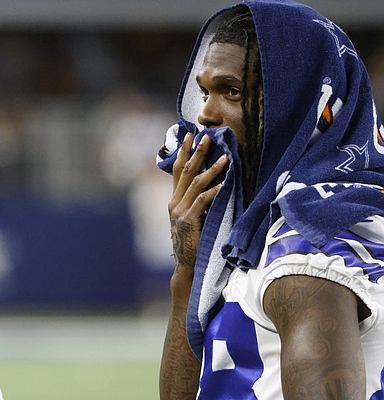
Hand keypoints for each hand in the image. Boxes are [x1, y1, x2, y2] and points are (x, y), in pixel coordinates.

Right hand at [168, 132, 226, 277]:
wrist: (187, 264)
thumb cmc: (194, 241)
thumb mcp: (192, 217)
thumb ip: (196, 201)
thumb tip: (213, 183)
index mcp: (174, 200)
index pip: (177, 171)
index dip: (183, 152)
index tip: (189, 135)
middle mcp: (174, 203)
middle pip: (186, 172)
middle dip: (196, 153)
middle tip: (207, 137)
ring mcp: (179, 211)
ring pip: (196, 184)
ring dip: (211, 169)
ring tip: (225, 157)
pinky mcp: (188, 220)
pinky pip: (203, 200)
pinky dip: (215, 190)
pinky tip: (226, 183)